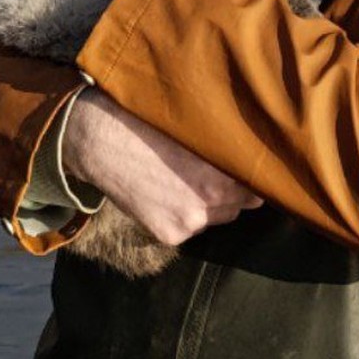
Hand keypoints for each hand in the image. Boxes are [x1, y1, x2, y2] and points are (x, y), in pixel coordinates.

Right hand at [63, 89, 261, 244]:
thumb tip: (247, 151)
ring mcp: (189, 222)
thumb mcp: (191, 128)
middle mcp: (211, 201)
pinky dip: (184, 215)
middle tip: (215, 174)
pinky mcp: (169, 234)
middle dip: (233, 191)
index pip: (259, 186)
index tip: (244, 169)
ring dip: (211, 205)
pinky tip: (167, 194)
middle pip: (242, 205)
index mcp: (222, 172)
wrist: (100, 143)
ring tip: (187, 183)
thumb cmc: (144, 124)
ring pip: (218, 218)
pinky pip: (190, 228)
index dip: (250, 176)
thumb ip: (222, 146)